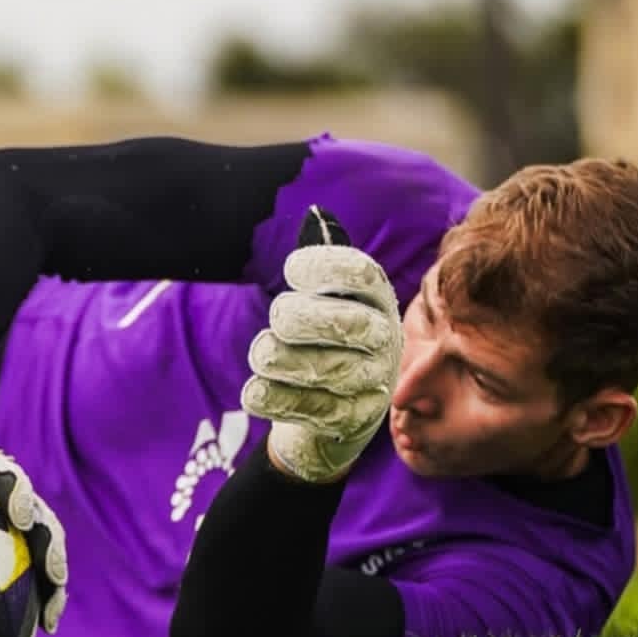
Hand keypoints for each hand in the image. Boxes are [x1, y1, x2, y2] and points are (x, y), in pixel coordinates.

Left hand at [241, 206, 402, 482]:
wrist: (329, 422)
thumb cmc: (321, 346)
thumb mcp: (323, 302)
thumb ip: (319, 263)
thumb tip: (316, 212)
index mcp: (375, 300)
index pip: (363, 274)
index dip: (326, 267)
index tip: (291, 270)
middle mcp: (383, 341)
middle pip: (345, 324)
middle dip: (299, 318)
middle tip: (278, 318)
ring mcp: (371, 384)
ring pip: (323, 368)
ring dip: (279, 359)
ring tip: (264, 355)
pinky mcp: (351, 423)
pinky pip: (308, 407)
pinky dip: (272, 397)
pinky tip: (254, 391)